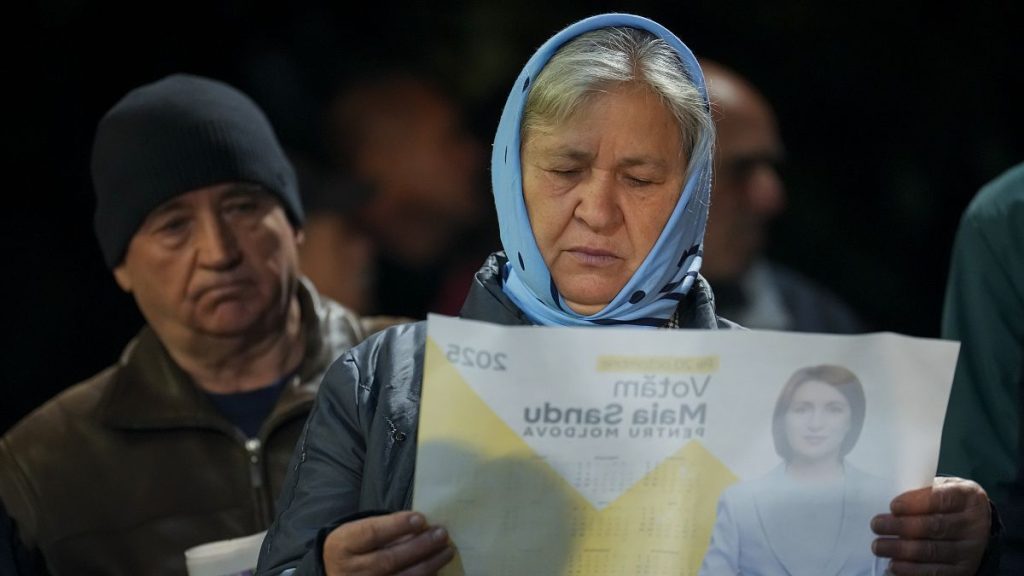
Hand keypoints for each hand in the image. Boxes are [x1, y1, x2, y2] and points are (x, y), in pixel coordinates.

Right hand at [323, 511, 454, 575]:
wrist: (337, 574)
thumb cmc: (355, 548)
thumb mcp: (360, 532)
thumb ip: (386, 528)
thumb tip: (421, 525)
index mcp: (343, 546)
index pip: (371, 534)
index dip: (397, 526)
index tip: (420, 518)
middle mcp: (350, 571)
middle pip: (388, 560)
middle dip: (419, 546)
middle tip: (441, 534)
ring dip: (428, 565)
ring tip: (446, 551)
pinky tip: (436, 570)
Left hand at [871, 476, 990, 574]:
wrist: (976, 526)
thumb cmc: (947, 503)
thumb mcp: (941, 487)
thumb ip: (921, 492)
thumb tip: (890, 506)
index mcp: (968, 497)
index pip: (942, 499)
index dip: (916, 503)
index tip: (893, 506)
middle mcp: (974, 524)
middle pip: (935, 526)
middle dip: (902, 527)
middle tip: (876, 525)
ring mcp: (971, 549)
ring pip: (933, 551)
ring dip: (901, 550)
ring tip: (879, 546)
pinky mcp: (964, 570)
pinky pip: (936, 572)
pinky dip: (912, 570)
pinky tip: (893, 565)